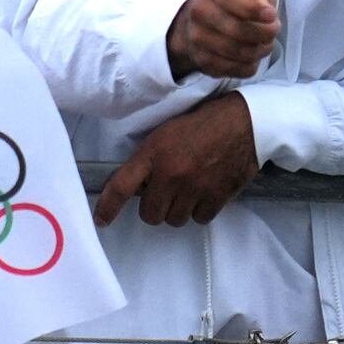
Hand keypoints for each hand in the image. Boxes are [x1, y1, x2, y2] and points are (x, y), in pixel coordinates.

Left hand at [94, 89, 259, 227]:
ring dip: (177, 209)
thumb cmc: (200, 124)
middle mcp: (171, 174)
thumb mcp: (164, 133)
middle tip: (163, 193)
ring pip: (174, 220)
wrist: (242, 123)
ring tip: (186, 190)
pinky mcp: (217, 197)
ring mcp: (195, 188)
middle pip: (151, 214)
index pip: (122, 185)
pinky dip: (199, 210)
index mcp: (153, 154)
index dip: (109, 206)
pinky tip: (204, 192)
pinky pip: (199, 219)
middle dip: (154, 207)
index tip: (101, 220)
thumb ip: (148, 160)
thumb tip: (137, 188)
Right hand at [164, 0, 280, 79]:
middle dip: (264, 32)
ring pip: (240, 52)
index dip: (253, 8)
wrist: (202, 22)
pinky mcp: (204, 61)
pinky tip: (251, 54)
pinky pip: (238, 69)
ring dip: (260, 49)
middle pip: (237, 29)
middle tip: (274, 30)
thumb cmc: (233, 1)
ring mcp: (198, 37)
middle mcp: (200, 10)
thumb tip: (268, 13)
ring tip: (264, 42)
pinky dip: (252, 64)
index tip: (271, 15)